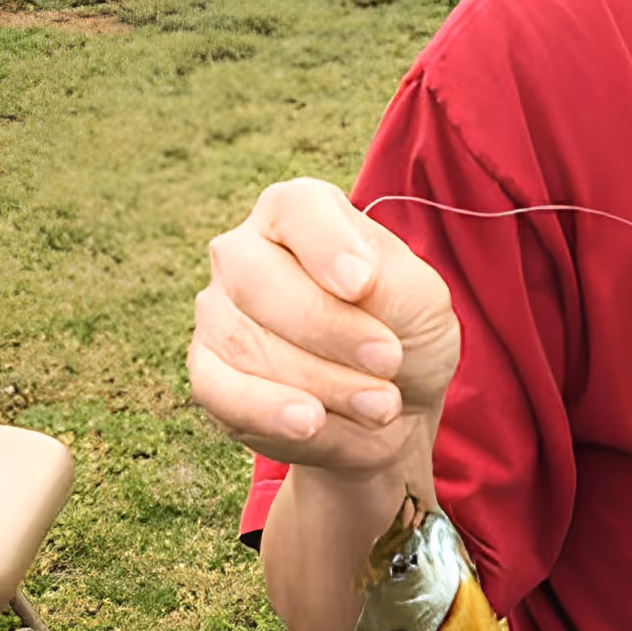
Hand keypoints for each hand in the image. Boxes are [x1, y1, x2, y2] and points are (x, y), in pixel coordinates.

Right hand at [188, 177, 460, 474]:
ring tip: (381, 405)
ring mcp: (217, 314)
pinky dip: (272, 411)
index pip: (295, 208)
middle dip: (330, 329)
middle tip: (390, 360)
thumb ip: (391, 282)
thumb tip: (354, 281)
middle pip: (256, 277)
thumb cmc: (403, 335)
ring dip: (324, 382)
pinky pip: (220, 392)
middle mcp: (244, 254)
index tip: (362, 285)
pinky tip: (311, 423)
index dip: (326, 245)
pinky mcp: (209, 376)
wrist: (391, 409)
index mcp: (298, 215)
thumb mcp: (421, 301)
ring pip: (247, 343)